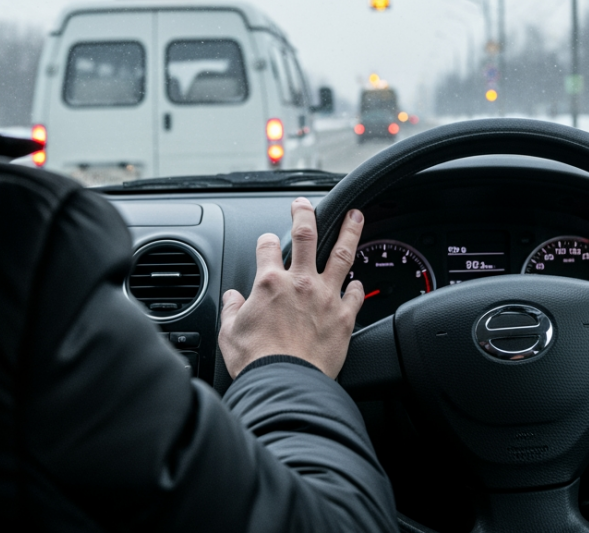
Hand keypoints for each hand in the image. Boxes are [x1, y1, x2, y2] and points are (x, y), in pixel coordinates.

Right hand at [219, 197, 365, 378]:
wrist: (285, 383)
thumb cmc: (257, 361)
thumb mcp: (230, 332)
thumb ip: (232, 310)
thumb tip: (232, 300)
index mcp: (270, 283)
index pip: (267, 246)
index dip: (266, 240)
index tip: (268, 241)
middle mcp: (300, 283)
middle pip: (307, 235)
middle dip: (305, 214)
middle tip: (306, 206)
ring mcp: (326, 297)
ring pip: (342, 253)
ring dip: (350, 231)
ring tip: (356, 216)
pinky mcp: (344, 316)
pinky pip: (356, 294)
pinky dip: (357, 286)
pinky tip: (358, 281)